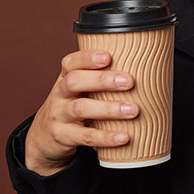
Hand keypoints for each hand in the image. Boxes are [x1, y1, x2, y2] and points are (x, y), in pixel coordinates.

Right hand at [24, 49, 136, 175]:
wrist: (45, 137)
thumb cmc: (74, 106)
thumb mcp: (80, 90)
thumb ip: (102, 80)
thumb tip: (148, 70)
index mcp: (66, 78)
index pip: (71, 63)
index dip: (87, 58)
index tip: (108, 56)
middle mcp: (60, 94)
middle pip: (75, 81)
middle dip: (103, 80)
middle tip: (129, 81)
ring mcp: (59, 115)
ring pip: (81, 108)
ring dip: (109, 109)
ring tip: (133, 110)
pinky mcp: (63, 136)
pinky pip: (85, 136)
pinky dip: (105, 137)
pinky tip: (123, 136)